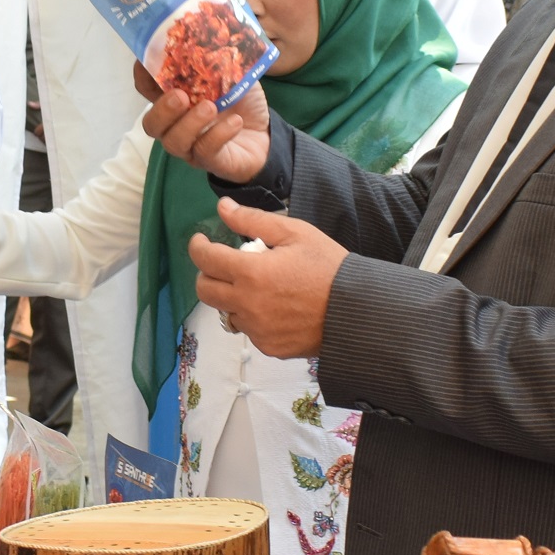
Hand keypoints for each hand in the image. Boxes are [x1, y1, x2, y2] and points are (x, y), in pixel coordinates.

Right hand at [135, 64, 271, 182]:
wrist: (267, 136)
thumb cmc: (242, 103)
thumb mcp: (234, 74)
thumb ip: (220, 59)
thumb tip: (216, 34)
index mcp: (174, 98)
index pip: (147, 89)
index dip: (143, 74)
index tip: (149, 59)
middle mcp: (176, 124)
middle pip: (151, 123)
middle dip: (161, 109)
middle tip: (180, 95)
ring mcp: (191, 145)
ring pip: (174, 141)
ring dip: (189, 123)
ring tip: (210, 107)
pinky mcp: (210, 160)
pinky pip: (205, 151)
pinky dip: (219, 134)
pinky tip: (235, 122)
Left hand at [185, 197, 343, 357]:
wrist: (357, 310)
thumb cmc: (329, 267)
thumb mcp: (295, 233)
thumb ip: (253, 220)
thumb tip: (223, 207)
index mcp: (251, 273)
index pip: (205, 259)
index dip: (198, 247)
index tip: (202, 241)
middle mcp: (248, 305)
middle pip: (205, 291)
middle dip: (207, 274)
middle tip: (223, 265)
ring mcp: (257, 330)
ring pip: (226, 312)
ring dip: (232, 298)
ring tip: (258, 287)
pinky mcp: (269, 347)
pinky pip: (250, 330)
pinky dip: (254, 318)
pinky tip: (276, 308)